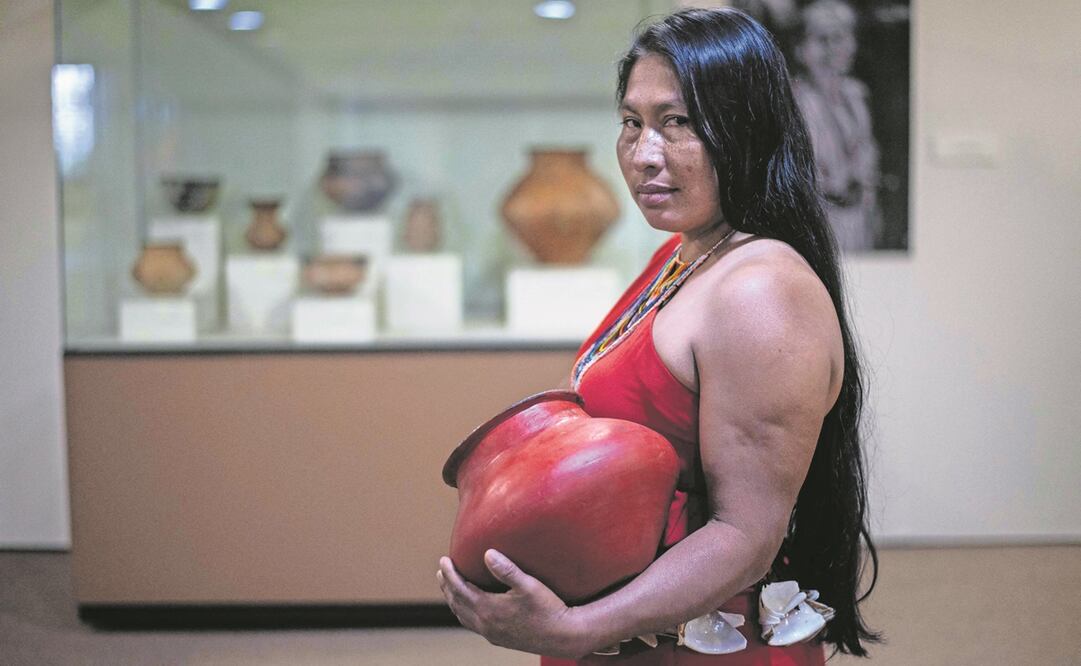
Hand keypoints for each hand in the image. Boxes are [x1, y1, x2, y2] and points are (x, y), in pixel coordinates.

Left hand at [437, 550, 586, 658]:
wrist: (562, 637)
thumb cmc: (548, 608)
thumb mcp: (529, 585)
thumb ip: (507, 569)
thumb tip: (487, 553)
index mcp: (489, 609)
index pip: (460, 589)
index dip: (450, 574)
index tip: (444, 559)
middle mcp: (485, 624)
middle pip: (457, 602)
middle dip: (447, 585)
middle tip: (441, 570)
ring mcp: (491, 633)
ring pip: (462, 615)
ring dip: (453, 599)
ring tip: (449, 586)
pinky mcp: (498, 638)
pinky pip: (472, 624)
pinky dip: (463, 612)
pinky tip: (468, 606)